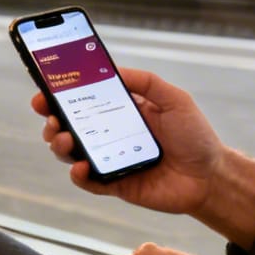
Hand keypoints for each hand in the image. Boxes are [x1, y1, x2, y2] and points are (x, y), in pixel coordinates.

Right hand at [31, 69, 254, 246]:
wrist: (210, 176)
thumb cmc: (195, 136)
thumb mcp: (174, 99)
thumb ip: (145, 82)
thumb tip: (112, 69)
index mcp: (122, 111)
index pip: (84, 100)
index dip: (61, 95)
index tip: (44, 90)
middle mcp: (111, 135)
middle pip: (70, 126)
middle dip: (52, 120)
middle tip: (49, 116)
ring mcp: (110, 160)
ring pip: (72, 153)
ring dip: (59, 145)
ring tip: (63, 139)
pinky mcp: (115, 185)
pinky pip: (89, 182)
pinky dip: (79, 175)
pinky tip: (81, 167)